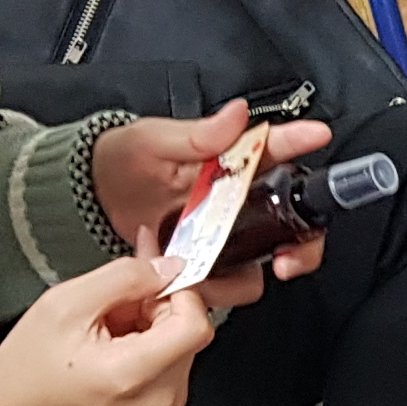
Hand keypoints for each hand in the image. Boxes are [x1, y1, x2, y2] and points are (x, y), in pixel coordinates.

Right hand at [0, 257, 220, 405]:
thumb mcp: (66, 302)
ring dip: (150, 318)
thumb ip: (125, 277)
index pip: (196, 323)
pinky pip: (172, 353)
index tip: (156, 272)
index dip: (178, 290)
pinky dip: (147, 336)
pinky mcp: (164, 402)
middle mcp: (160, 396)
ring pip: (181, 337)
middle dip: (157, 302)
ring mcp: (165, 403)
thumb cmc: (29, 368)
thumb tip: (169, 265)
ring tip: (106, 323)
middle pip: (189, 327)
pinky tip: (114, 337)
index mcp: (135, 374)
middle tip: (115, 296)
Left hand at [93, 100, 334, 293]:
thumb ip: (196, 133)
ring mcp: (228, 234)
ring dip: (253, 273)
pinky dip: (219, 291)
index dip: (300, 141)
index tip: (318, 135)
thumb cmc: (122, 162)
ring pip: (268, 259)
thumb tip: (236, 114)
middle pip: (295, 220)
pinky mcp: (211, 263)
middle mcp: (241, 198)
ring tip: (216, 276)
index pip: (276, 147)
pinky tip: (195, 285)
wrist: (89, 204)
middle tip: (288, 259)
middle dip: (302, 243)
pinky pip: (232, 283)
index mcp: (231, 160)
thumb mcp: (152, 141)